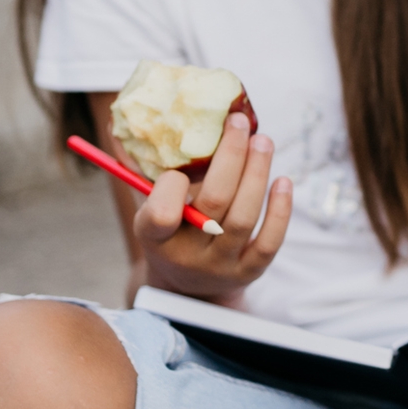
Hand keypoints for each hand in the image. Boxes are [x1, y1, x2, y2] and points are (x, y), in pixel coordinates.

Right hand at [130, 113, 291, 302]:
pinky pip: (269, 242)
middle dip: (230, 157)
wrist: (188, 287)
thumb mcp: (147, 207)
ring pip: (243, 218)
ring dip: (257, 173)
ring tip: (263, 141)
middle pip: (213, 203)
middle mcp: (188, 255)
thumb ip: (140, 171)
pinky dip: (279, 210)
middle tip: (240, 123)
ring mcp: (220, 266)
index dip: (171, 186)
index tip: (184, 158)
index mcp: (155, 237)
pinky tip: (283, 181)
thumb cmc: (168, 232)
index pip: (161, 214)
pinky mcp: (249, 272)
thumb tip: (123, 121)